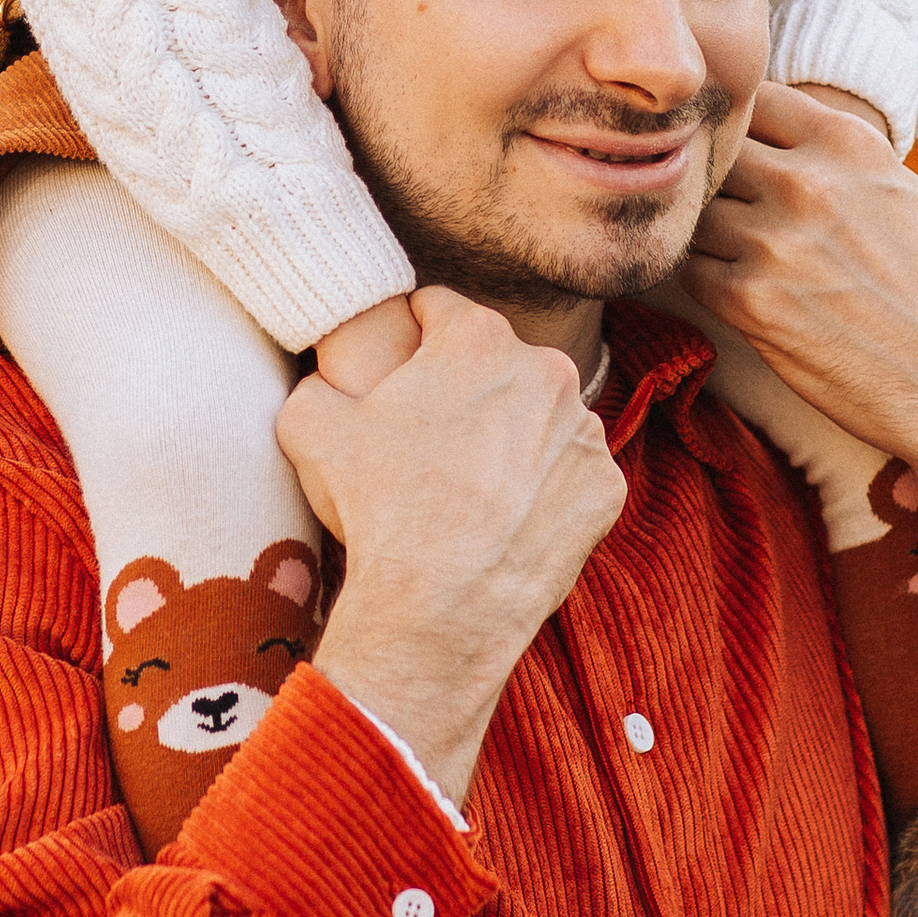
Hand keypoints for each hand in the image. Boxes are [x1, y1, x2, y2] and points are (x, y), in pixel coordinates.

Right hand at [279, 286, 625, 799]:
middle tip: (434, 439)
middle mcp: (547, 370)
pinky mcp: (606, 487)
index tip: (403, 372)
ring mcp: (584, 431)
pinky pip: (570, 474)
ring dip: (512, 437)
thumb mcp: (310, 425)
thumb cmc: (376, 508)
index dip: (413, 337)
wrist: (440, 605)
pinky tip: (508, 519)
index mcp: (478, 338)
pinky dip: (545, 490)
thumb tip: (321, 378)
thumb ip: (317, 381)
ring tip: (472, 487)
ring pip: (541, 417)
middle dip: (470, 389)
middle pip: (499, 363)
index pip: (440, 311)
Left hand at [680, 82, 917, 525]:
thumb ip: (866, 168)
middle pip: (715, 150)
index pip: (757, 98)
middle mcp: (805, 183)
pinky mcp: (747, 302)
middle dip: (713, 173)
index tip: (737, 144)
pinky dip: (699, 274)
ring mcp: (771, 242)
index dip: (740, 121)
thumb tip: (830, 157)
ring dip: (701, 228)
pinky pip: (690, 267)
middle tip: (718, 200)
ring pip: (693, 209)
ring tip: (721, 247)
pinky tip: (723, 286)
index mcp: (850, 146)